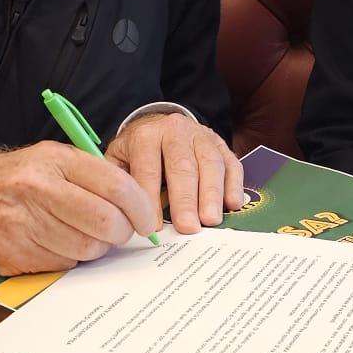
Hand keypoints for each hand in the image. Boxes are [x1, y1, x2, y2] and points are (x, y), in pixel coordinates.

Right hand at [0, 142, 157, 274]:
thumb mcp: (37, 160)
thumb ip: (82, 175)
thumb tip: (132, 203)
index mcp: (50, 159)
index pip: (116, 185)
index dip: (140, 208)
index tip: (147, 220)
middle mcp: (38, 188)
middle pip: (107, 222)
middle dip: (120, 234)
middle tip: (117, 233)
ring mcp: (23, 224)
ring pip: (87, 249)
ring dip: (92, 248)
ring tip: (75, 235)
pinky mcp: (12, 255)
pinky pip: (61, 265)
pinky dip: (64, 260)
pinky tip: (49, 245)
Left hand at [105, 111, 245, 233]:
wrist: (159, 125)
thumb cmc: (137, 151)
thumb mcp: (118, 159)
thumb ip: (117, 181)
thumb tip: (118, 214)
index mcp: (146, 136)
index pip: (148, 169)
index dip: (150, 199)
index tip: (152, 227)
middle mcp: (175, 131)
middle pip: (182, 166)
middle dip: (186, 200)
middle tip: (188, 227)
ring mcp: (201, 136)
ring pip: (210, 163)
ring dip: (211, 194)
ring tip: (211, 220)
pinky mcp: (220, 144)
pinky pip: (231, 163)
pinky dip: (234, 184)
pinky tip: (232, 204)